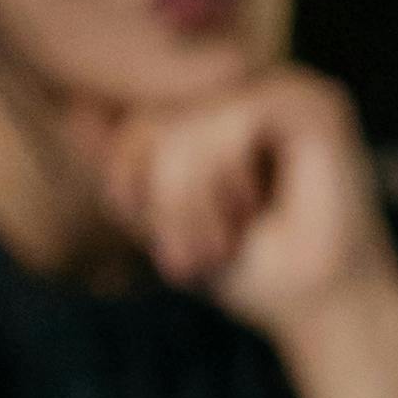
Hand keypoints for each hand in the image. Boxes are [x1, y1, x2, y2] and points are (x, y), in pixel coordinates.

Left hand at [83, 66, 397, 346]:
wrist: (324, 314)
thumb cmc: (251, 269)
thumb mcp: (164, 216)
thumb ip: (127, 165)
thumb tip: (73, 105)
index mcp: (220, 103)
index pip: (136, 108)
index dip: (123, 170)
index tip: (148, 235)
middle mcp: (253, 82)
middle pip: (151, 110)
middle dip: (152, 193)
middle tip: (181, 258)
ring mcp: (285, 85)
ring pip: (182, 118)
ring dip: (183, 200)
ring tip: (213, 249)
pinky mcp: (313, 103)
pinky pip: (227, 118)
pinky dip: (218, 183)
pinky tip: (245, 218)